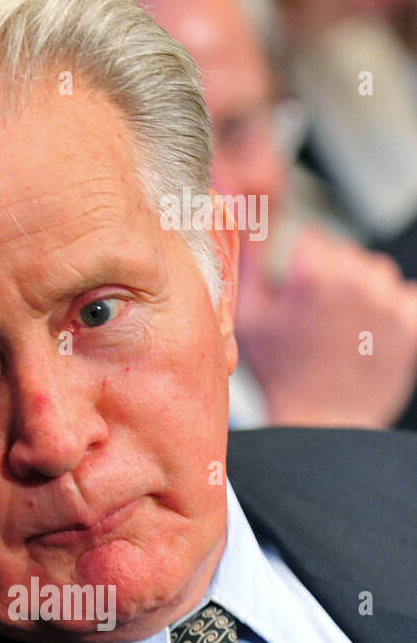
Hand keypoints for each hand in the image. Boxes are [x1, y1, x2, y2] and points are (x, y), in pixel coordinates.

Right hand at [235, 227, 416, 426]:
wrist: (319, 419)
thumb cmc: (280, 372)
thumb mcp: (249, 315)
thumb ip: (248, 261)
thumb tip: (244, 223)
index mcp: (314, 275)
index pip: (309, 238)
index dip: (295, 264)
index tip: (292, 289)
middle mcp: (356, 281)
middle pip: (343, 252)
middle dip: (327, 274)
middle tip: (311, 313)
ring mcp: (389, 302)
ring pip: (373, 269)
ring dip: (357, 287)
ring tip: (338, 321)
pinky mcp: (411, 322)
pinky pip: (403, 293)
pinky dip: (387, 305)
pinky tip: (364, 329)